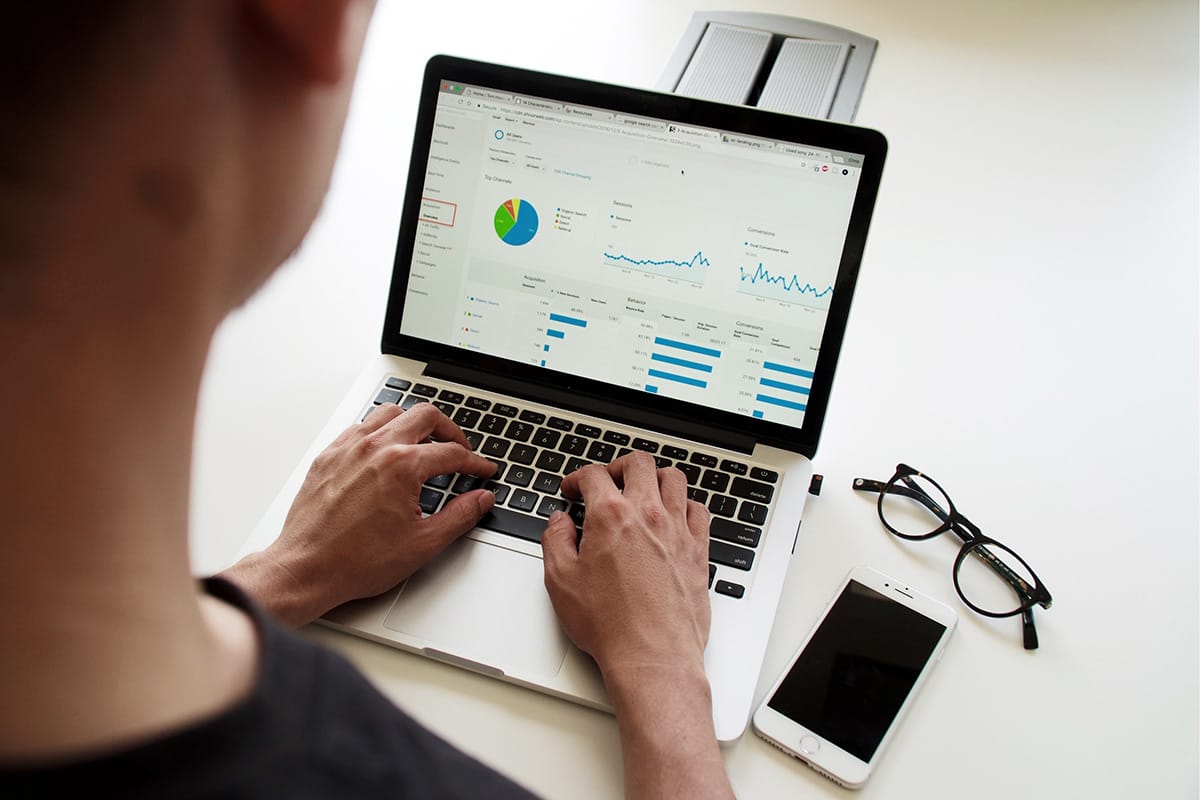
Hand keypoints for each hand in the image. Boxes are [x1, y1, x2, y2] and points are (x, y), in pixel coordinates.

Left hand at [225, 403, 495, 624]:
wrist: (308, 569)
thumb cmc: (356, 561)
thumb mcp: (423, 544)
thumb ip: (460, 516)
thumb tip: (481, 499)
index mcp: (402, 466)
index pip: (452, 453)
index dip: (475, 462)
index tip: (482, 470)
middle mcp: (375, 448)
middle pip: (425, 416)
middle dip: (450, 431)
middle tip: (460, 449)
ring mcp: (348, 448)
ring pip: (390, 413)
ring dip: (412, 424)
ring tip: (423, 443)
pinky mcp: (328, 456)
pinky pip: (359, 427)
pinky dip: (379, 432)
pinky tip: (384, 451)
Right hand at [542, 453, 732, 799]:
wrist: (652, 656)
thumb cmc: (610, 625)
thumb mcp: (561, 581)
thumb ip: (555, 541)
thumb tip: (559, 522)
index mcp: (611, 516)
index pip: (594, 476)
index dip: (577, 478)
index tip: (572, 490)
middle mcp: (648, 515)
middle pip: (639, 464)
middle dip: (617, 466)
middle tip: (607, 480)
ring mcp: (678, 530)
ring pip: (674, 478)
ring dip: (654, 477)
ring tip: (642, 490)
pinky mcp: (699, 550)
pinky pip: (698, 510)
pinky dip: (684, 504)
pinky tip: (674, 515)